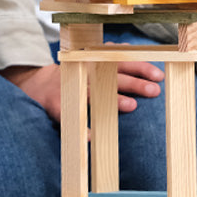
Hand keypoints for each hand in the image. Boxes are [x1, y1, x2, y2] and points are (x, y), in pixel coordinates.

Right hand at [1, 59, 164, 122]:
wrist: (38, 84)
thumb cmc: (76, 76)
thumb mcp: (93, 63)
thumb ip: (117, 64)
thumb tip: (149, 67)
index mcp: (95, 61)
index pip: (120, 59)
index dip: (139, 66)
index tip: (158, 74)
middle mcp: (84, 72)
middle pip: (111, 75)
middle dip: (134, 83)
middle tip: (154, 91)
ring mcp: (70, 87)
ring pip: (94, 92)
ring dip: (113, 99)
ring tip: (132, 106)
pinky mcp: (58, 106)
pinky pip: (71, 116)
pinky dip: (83, 127)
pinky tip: (95, 137)